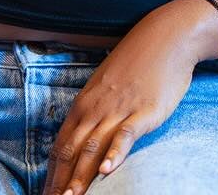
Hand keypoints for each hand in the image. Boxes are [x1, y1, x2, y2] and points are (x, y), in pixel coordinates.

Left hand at [42, 0, 217, 194]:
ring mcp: (119, 109)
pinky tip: (107, 172)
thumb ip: (94, 114)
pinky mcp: (143, 111)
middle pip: (72, 151)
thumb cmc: (136, 64)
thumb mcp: (107, 88)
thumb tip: (82, 141)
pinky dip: (114, 153)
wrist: (166, 38)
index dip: (51, 173)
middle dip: (60, 181)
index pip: (61, 145)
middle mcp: (96, 108)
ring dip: (80, 177)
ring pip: (93, 147)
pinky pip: (125, 134)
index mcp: (84, 104)